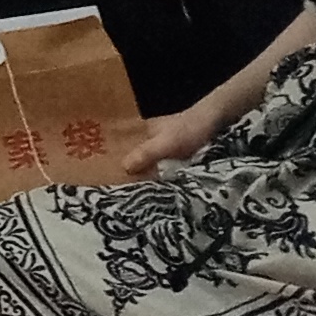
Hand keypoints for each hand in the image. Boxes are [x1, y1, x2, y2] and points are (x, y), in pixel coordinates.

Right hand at [96, 105, 214, 178]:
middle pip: (131, 154)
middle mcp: (147, 138)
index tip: (100, 172)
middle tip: (113, 187)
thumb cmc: (187, 130)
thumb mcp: (165, 144)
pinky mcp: (174, 157)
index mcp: (140, 131)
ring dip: (141, 173)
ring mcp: (161, 147)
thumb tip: (122, 168)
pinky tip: (153, 187)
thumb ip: (146, 154)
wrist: (214, 123)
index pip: (120, 144)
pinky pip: (159, 167)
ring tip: (130, 192)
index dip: (109, 155)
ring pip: (145, 162)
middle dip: (124, 168)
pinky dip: (155, 175)